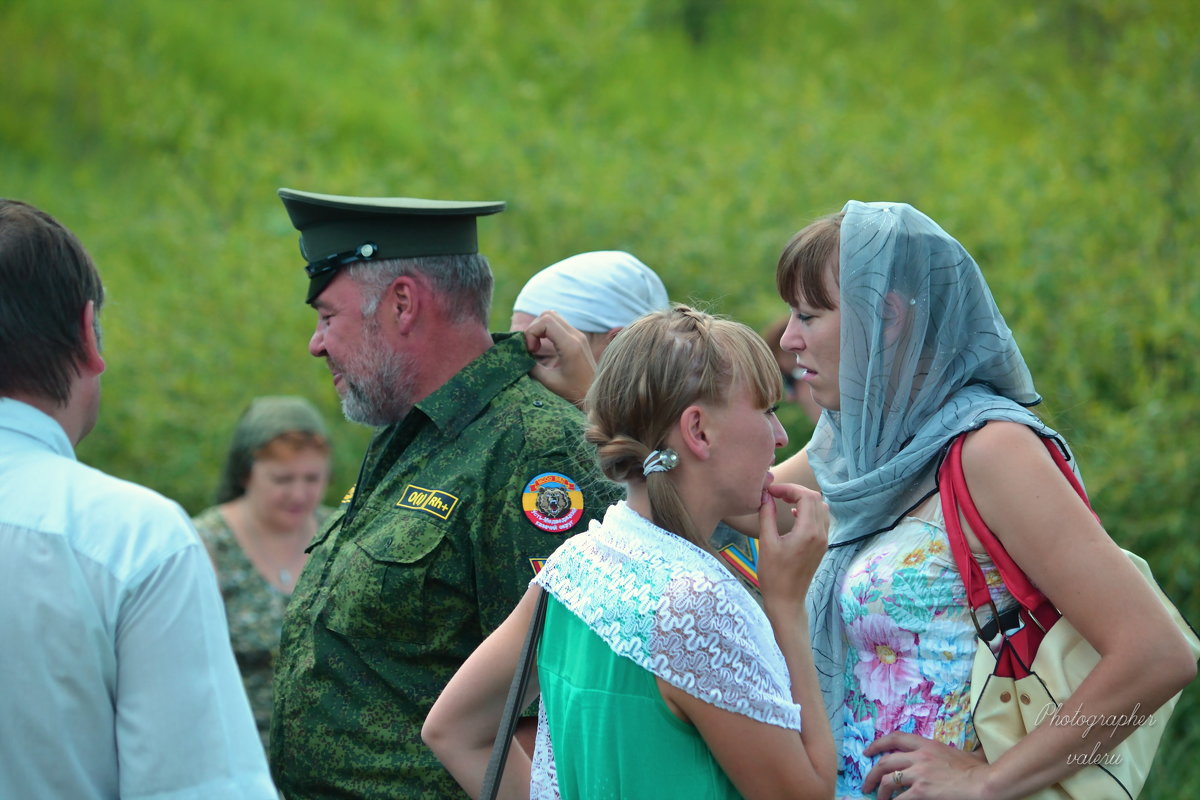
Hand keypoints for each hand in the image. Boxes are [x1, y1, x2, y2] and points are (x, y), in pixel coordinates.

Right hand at [522, 310, 595, 405]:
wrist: (596, 395)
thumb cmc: (574, 392)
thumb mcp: (549, 382)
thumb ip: (532, 367)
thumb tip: (519, 357)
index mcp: (570, 345)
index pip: (546, 321)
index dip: (531, 332)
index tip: (530, 351)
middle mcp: (576, 336)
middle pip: (548, 315)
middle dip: (534, 329)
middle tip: (531, 349)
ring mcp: (579, 335)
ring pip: (553, 317)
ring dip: (540, 329)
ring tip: (536, 348)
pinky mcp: (578, 338)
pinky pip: (559, 325)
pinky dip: (547, 331)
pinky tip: (544, 347)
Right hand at [756, 483, 827, 610]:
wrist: (786, 600)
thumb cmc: (773, 575)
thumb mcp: (766, 543)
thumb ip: (767, 516)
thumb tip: (765, 496)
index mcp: (808, 532)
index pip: (806, 496)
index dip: (789, 488)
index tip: (772, 491)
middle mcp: (820, 534)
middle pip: (816, 498)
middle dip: (796, 491)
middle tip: (777, 494)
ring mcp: (823, 540)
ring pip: (821, 508)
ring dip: (804, 499)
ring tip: (784, 501)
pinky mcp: (822, 545)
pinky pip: (821, 519)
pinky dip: (809, 511)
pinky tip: (794, 514)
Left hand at [862, 732, 988, 798]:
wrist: (984, 784)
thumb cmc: (979, 771)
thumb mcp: (964, 753)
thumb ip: (958, 753)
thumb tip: (975, 750)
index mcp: (927, 745)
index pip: (895, 738)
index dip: (878, 744)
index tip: (868, 752)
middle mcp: (919, 756)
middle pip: (885, 761)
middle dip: (872, 774)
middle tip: (867, 784)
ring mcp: (919, 773)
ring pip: (888, 780)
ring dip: (880, 791)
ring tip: (878, 799)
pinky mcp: (922, 790)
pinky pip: (899, 798)